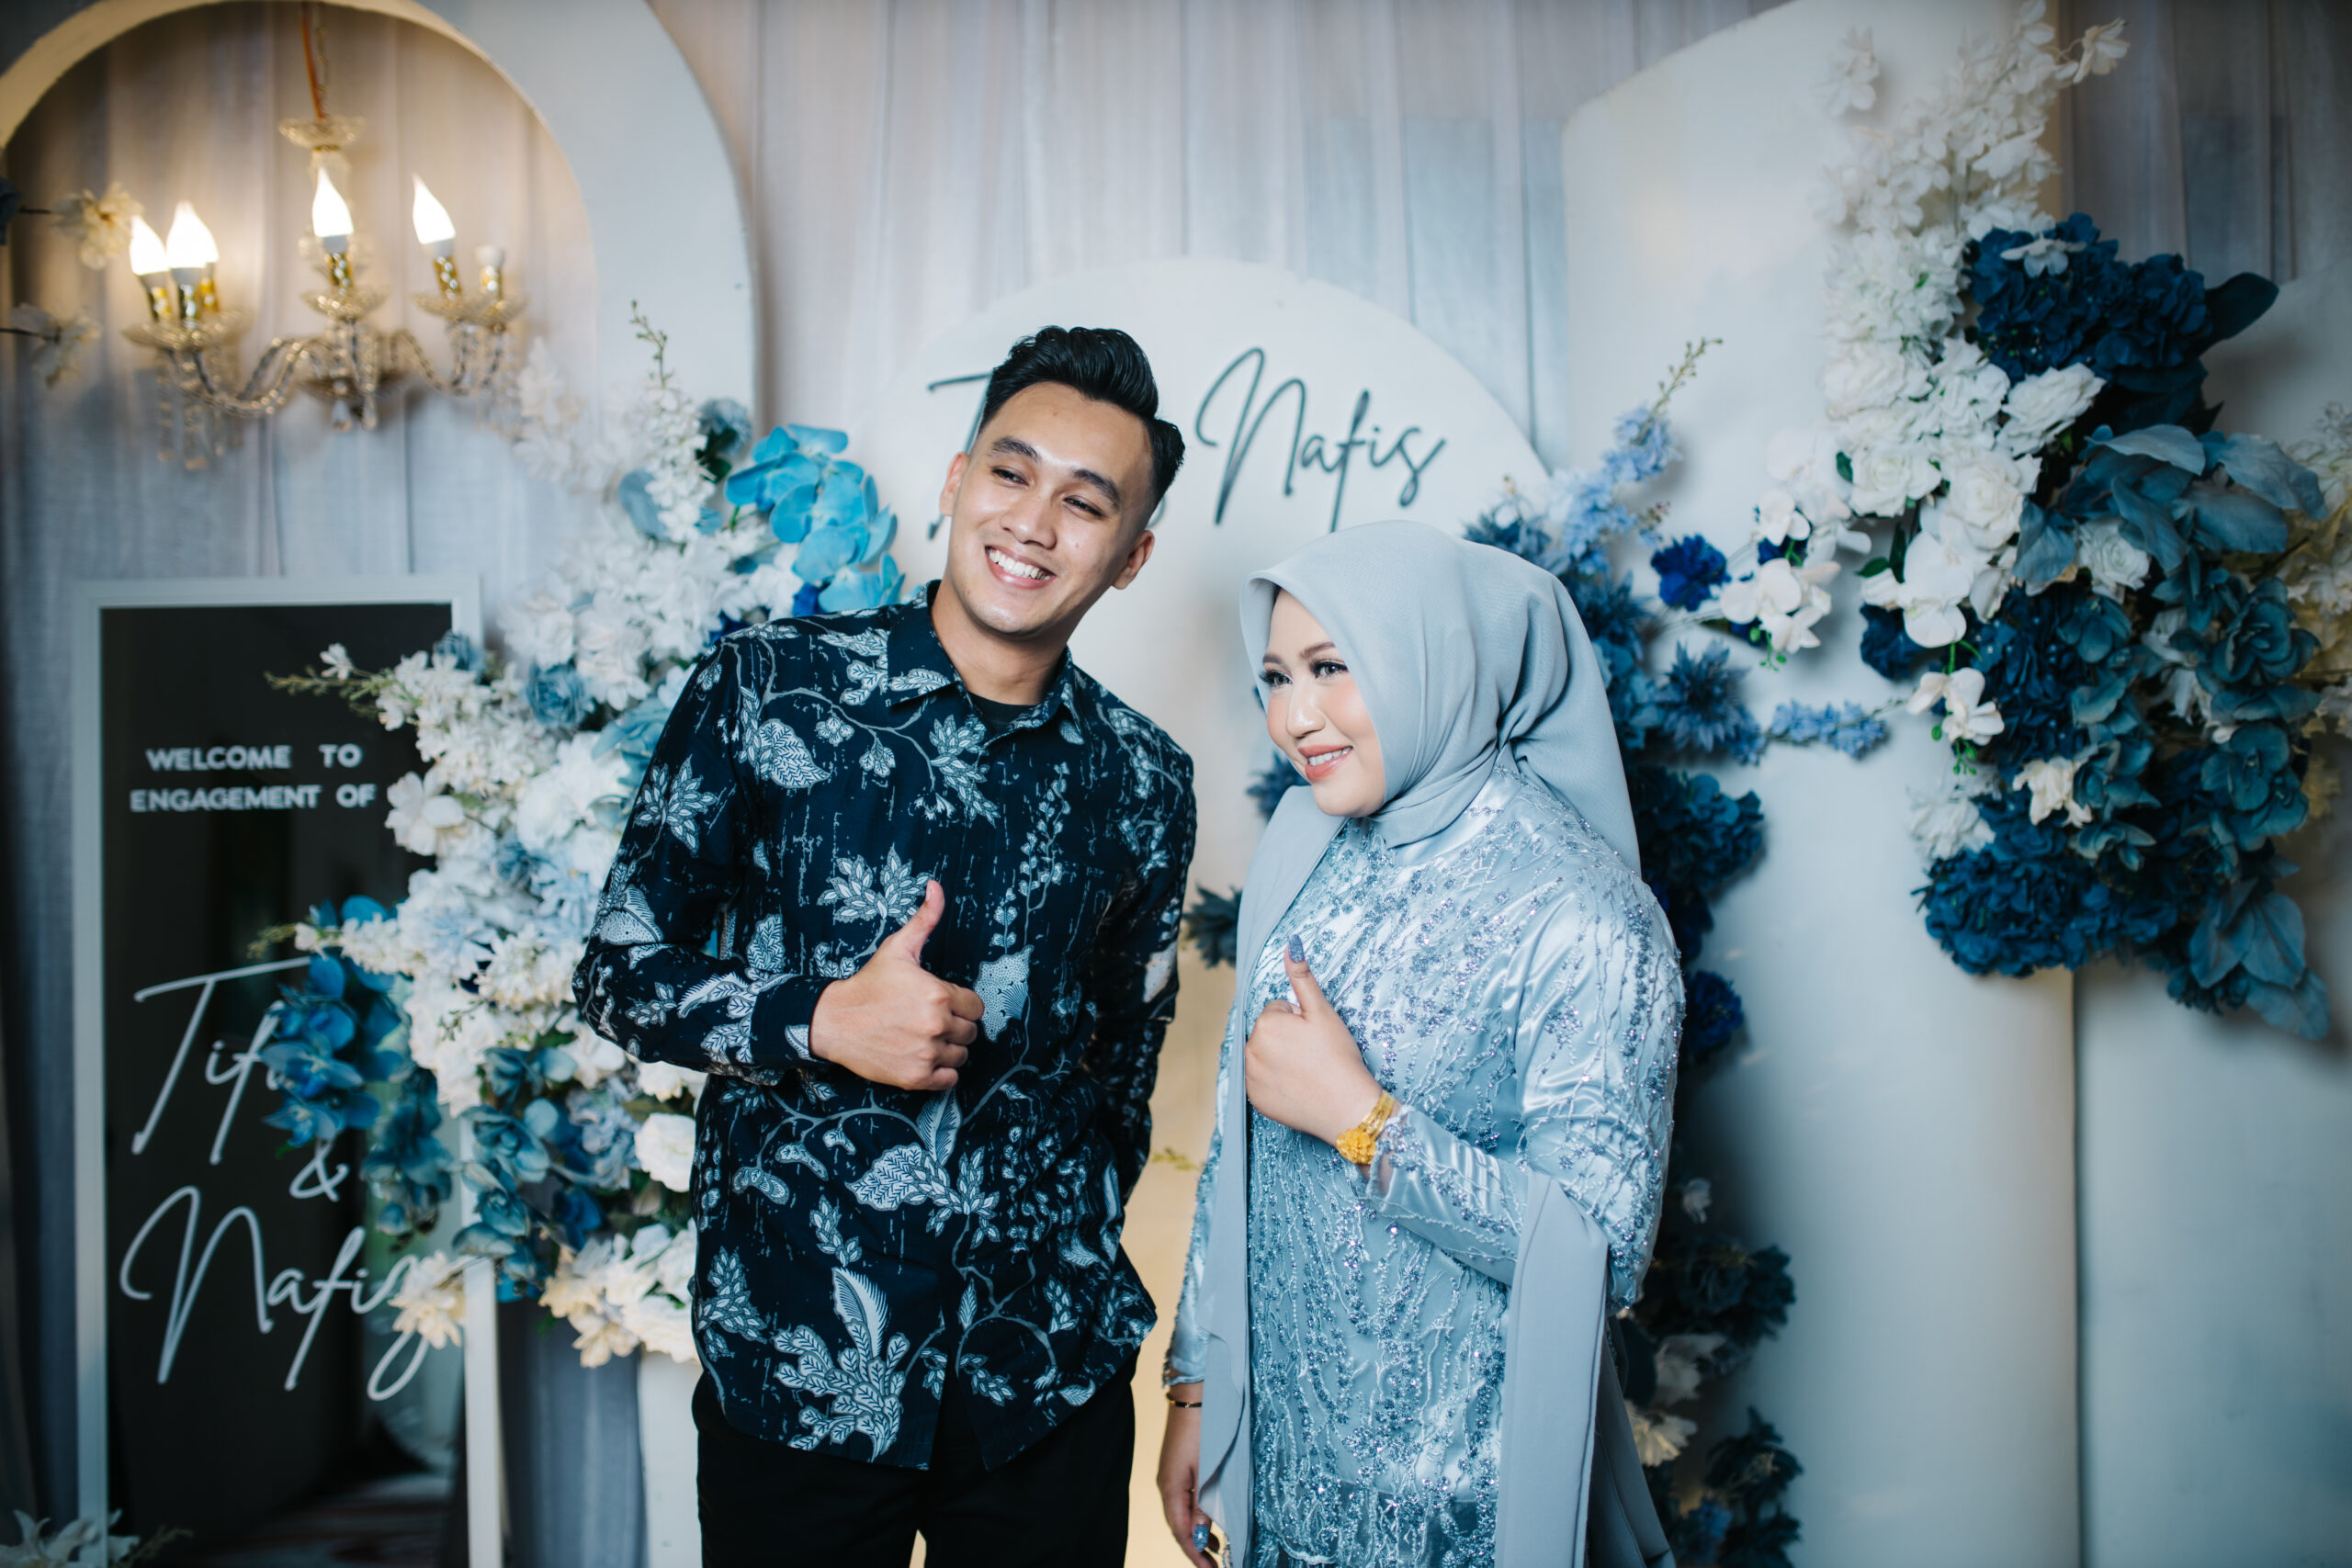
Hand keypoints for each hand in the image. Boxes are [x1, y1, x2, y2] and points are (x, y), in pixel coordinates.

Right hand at [808, 881, 983, 1090]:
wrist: (834, 1020)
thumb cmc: (869, 984)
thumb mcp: (898, 948)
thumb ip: (925, 919)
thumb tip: (936, 886)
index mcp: (939, 994)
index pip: (976, 1007)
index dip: (960, 1004)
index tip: (940, 1003)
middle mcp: (936, 1025)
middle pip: (970, 1032)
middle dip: (954, 1026)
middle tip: (928, 1020)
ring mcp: (926, 1053)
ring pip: (961, 1056)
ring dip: (948, 1049)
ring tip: (923, 1038)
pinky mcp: (916, 1077)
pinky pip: (949, 1080)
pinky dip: (941, 1072)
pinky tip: (922, 1056)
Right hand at [1157, 1387, 1213, 1567]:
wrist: (1194, 1396)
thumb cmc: (1203, 1429)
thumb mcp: (1206, 1469)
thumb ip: (1202, 1504)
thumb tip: (1200, 1536)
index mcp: (1170, 1488)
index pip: (1181, 1532)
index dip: (1195, 1555)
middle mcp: (1166, 1486)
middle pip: (1177, 1527)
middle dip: (1194, 1549)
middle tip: (1214, 1566)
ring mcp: (1169, 1477)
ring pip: (1180, 1516)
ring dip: (1196, 1535)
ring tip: (1215, 1550)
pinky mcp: (1176, 1469)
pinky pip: (1182, 1503)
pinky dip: (1194, 1518)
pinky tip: (1206, 1522)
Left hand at [1243, 944, 1382, 1147]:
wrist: (1346, 1108)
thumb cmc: (1338, 1057)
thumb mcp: (1323, 1012)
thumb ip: (1302, 977)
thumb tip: (1290, 945)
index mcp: (1266, 1023)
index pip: (1279, 1010)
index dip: (1301, 1020)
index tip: (1315, 1037)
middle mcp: (1250, 1048)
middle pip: (1269, 1032)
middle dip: (1287, 1037)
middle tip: (1313, 1054)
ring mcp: (1250, 1076)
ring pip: (1264, 1055)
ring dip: (1280, 1057)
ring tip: (1307, 1070)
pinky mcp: (1254, 1098)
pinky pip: (1261, 1080)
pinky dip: (1275, 1081)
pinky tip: (1297, 1086)